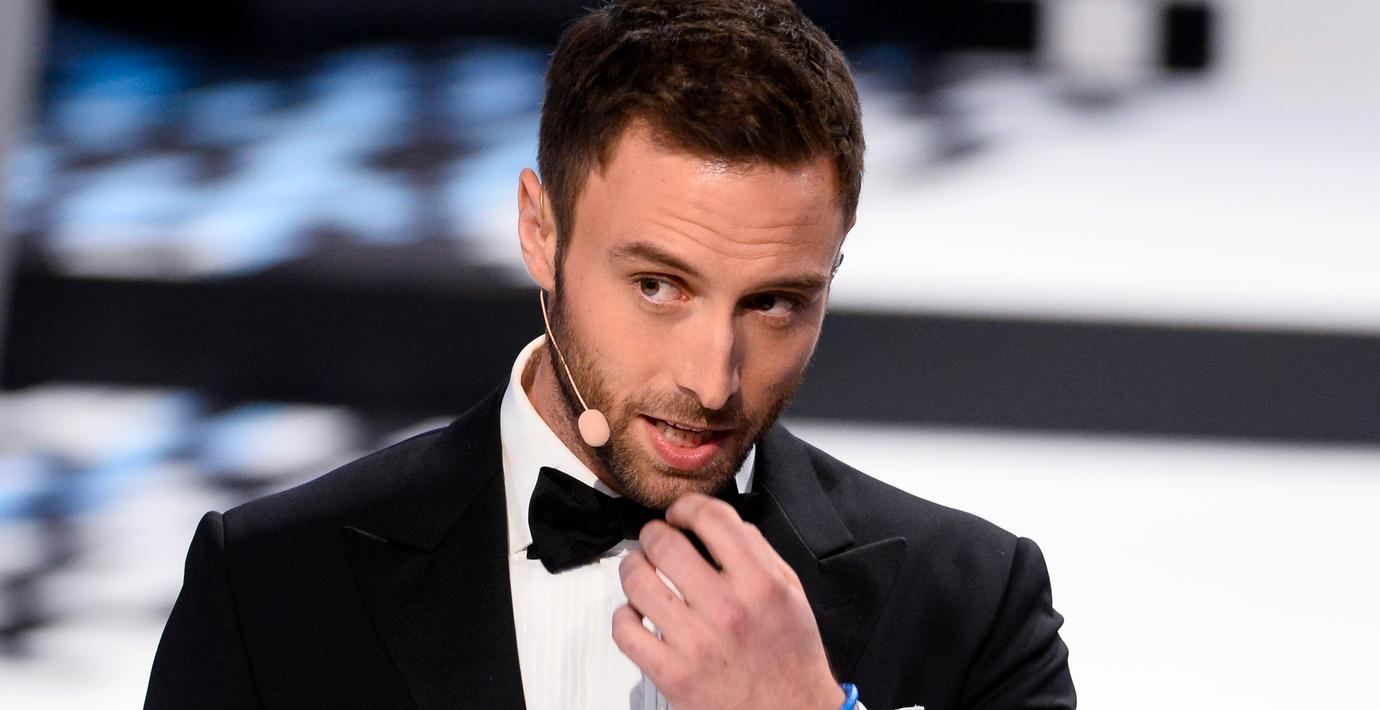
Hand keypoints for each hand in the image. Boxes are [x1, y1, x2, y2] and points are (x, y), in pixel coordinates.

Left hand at [613, 493, 843, 709]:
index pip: (712, 519)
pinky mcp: (671, 675)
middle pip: (665, 543)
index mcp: (761, 585)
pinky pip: (624, 630)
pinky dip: (624, 615)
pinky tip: (639, 614)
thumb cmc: (790, 657)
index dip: (688, 506)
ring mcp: (696, 645)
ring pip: (637, 581)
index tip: (681, 514)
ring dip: (634, 568)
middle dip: (655, 534)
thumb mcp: (792, 593)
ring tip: (643, 572)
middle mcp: (728, 611)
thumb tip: (719, 524)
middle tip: (657, 541)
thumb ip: (758, 552)